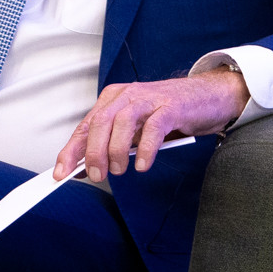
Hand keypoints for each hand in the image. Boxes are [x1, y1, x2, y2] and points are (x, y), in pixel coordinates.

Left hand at [52, 69, 246, 182]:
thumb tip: (87, 169)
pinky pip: (152, 128)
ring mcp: (148, 99)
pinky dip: (145, 149)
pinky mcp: (170, 107)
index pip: (85, 126)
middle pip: (99, 123)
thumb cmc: (171, 114)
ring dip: (116, 151)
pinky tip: (142, 165)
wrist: (211, 96)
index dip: (71, 151)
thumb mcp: (137, 130)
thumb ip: (114, 144)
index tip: (61, 173)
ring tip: (119, 171)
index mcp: (113, 100)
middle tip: (96, 176)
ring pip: (121, 123)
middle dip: (92, 153)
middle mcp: (126, 96)